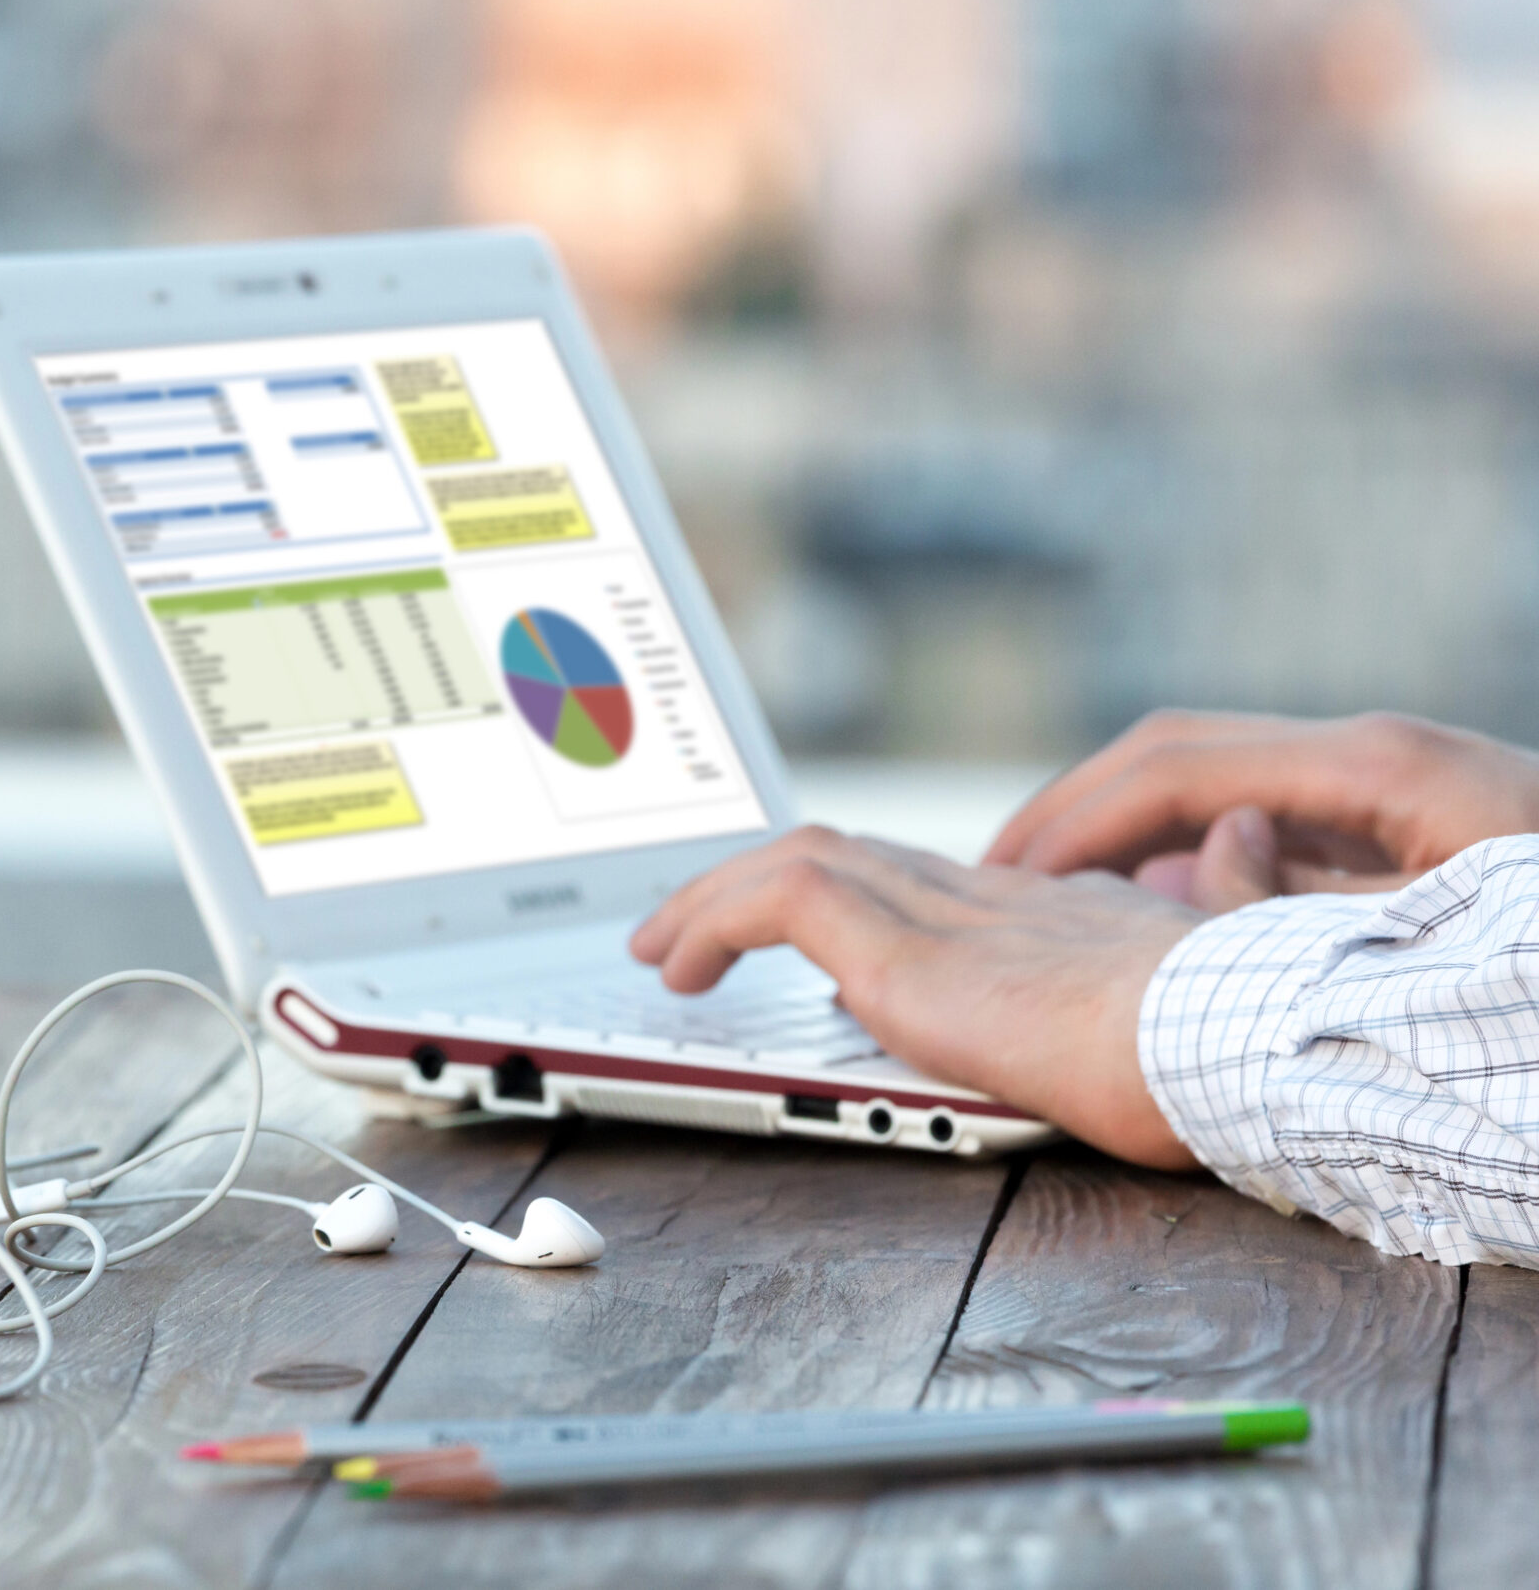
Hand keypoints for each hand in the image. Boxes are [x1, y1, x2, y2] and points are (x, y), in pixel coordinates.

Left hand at [630, 827, 1203, 1167]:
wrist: (1238, 1041)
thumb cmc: (1238, 1045)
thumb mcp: (1203, 992)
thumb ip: (1172, 957)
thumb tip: (1193, 907)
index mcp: (1057, 914)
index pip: (935, 878)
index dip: (870, 888)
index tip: (828, 926)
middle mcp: (993, 897)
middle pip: (854, 856)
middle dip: (764, 882)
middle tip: (698, 927)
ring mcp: (947, 913)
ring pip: (800, 859)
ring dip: (715, 895)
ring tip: (665, 946)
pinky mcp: (906, 947)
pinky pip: (781, 897)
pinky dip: (717, 916)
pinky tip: (681, 959)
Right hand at [985, 712, 1538, 905]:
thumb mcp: (1430, 942)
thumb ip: (1291, 907)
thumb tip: (1188, 873)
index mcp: (1374, 766)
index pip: (1172, 765)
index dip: (1071, 822)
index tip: (1000, 885)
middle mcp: (1373, 756)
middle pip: (1176, 755)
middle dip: (1072, 816)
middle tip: (990, 886)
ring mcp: (1389, 785)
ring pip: (1214, 787)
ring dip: (1122, 837)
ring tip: (1046, 904)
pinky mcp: (1406, 826)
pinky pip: (1265, 825)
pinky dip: (1189, 859)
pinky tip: (1158, 915)